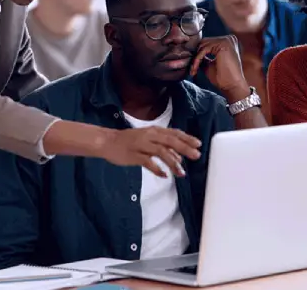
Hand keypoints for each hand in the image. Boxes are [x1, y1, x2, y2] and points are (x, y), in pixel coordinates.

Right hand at [42, 120, 200, 177]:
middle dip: (185, 148)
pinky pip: (148, 162)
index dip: (187, 138)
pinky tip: (164, 176)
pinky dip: (157, 169)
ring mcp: (141, 145)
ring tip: (181, 173)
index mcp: (154, 131)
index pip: (174, 133)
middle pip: (170, 141)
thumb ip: (163, 147)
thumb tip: (179, 157)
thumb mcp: (148, 140)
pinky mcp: (134, 155)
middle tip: (196, 156)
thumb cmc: (129, 141)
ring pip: (161, 152)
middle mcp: (149, 136)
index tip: (198, 144)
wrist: (107, 141)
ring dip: (173, 162)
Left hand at [189, 35, 247, 101]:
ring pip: (203, 45)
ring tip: (194, 70)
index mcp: (227, 42)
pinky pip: (204, 49)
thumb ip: (203, 57)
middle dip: (196, 55)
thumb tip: (192, 53)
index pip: (207, 43)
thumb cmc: (223, 78)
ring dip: (196, 58)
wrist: (232, 86)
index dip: (198, 54)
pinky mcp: (224, 44)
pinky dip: (198, 59)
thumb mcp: (209, 65)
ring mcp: (227, 40)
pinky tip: (195, 68)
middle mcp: (229, 39)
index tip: (192, 65)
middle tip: (192, 68)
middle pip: (204, 42)